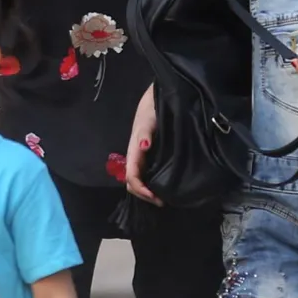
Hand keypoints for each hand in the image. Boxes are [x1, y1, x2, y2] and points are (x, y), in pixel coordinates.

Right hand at [123, 87, 163, 203]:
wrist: (160, 96)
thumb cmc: (152, 107)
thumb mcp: (148, 118)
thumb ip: (145, 132)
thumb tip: (143, 146)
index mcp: (133, 150)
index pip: (132, 177)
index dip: (141, 190)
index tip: (157, 198)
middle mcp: (137, 156)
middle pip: (133, 182)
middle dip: (144, 195)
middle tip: (162, 201)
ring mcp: (144, 156)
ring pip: (141, 179)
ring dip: (149, 190)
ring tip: (165, 196)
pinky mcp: (153, 153)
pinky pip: (149, 172)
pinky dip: (154, 182)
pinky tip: (166, 184)